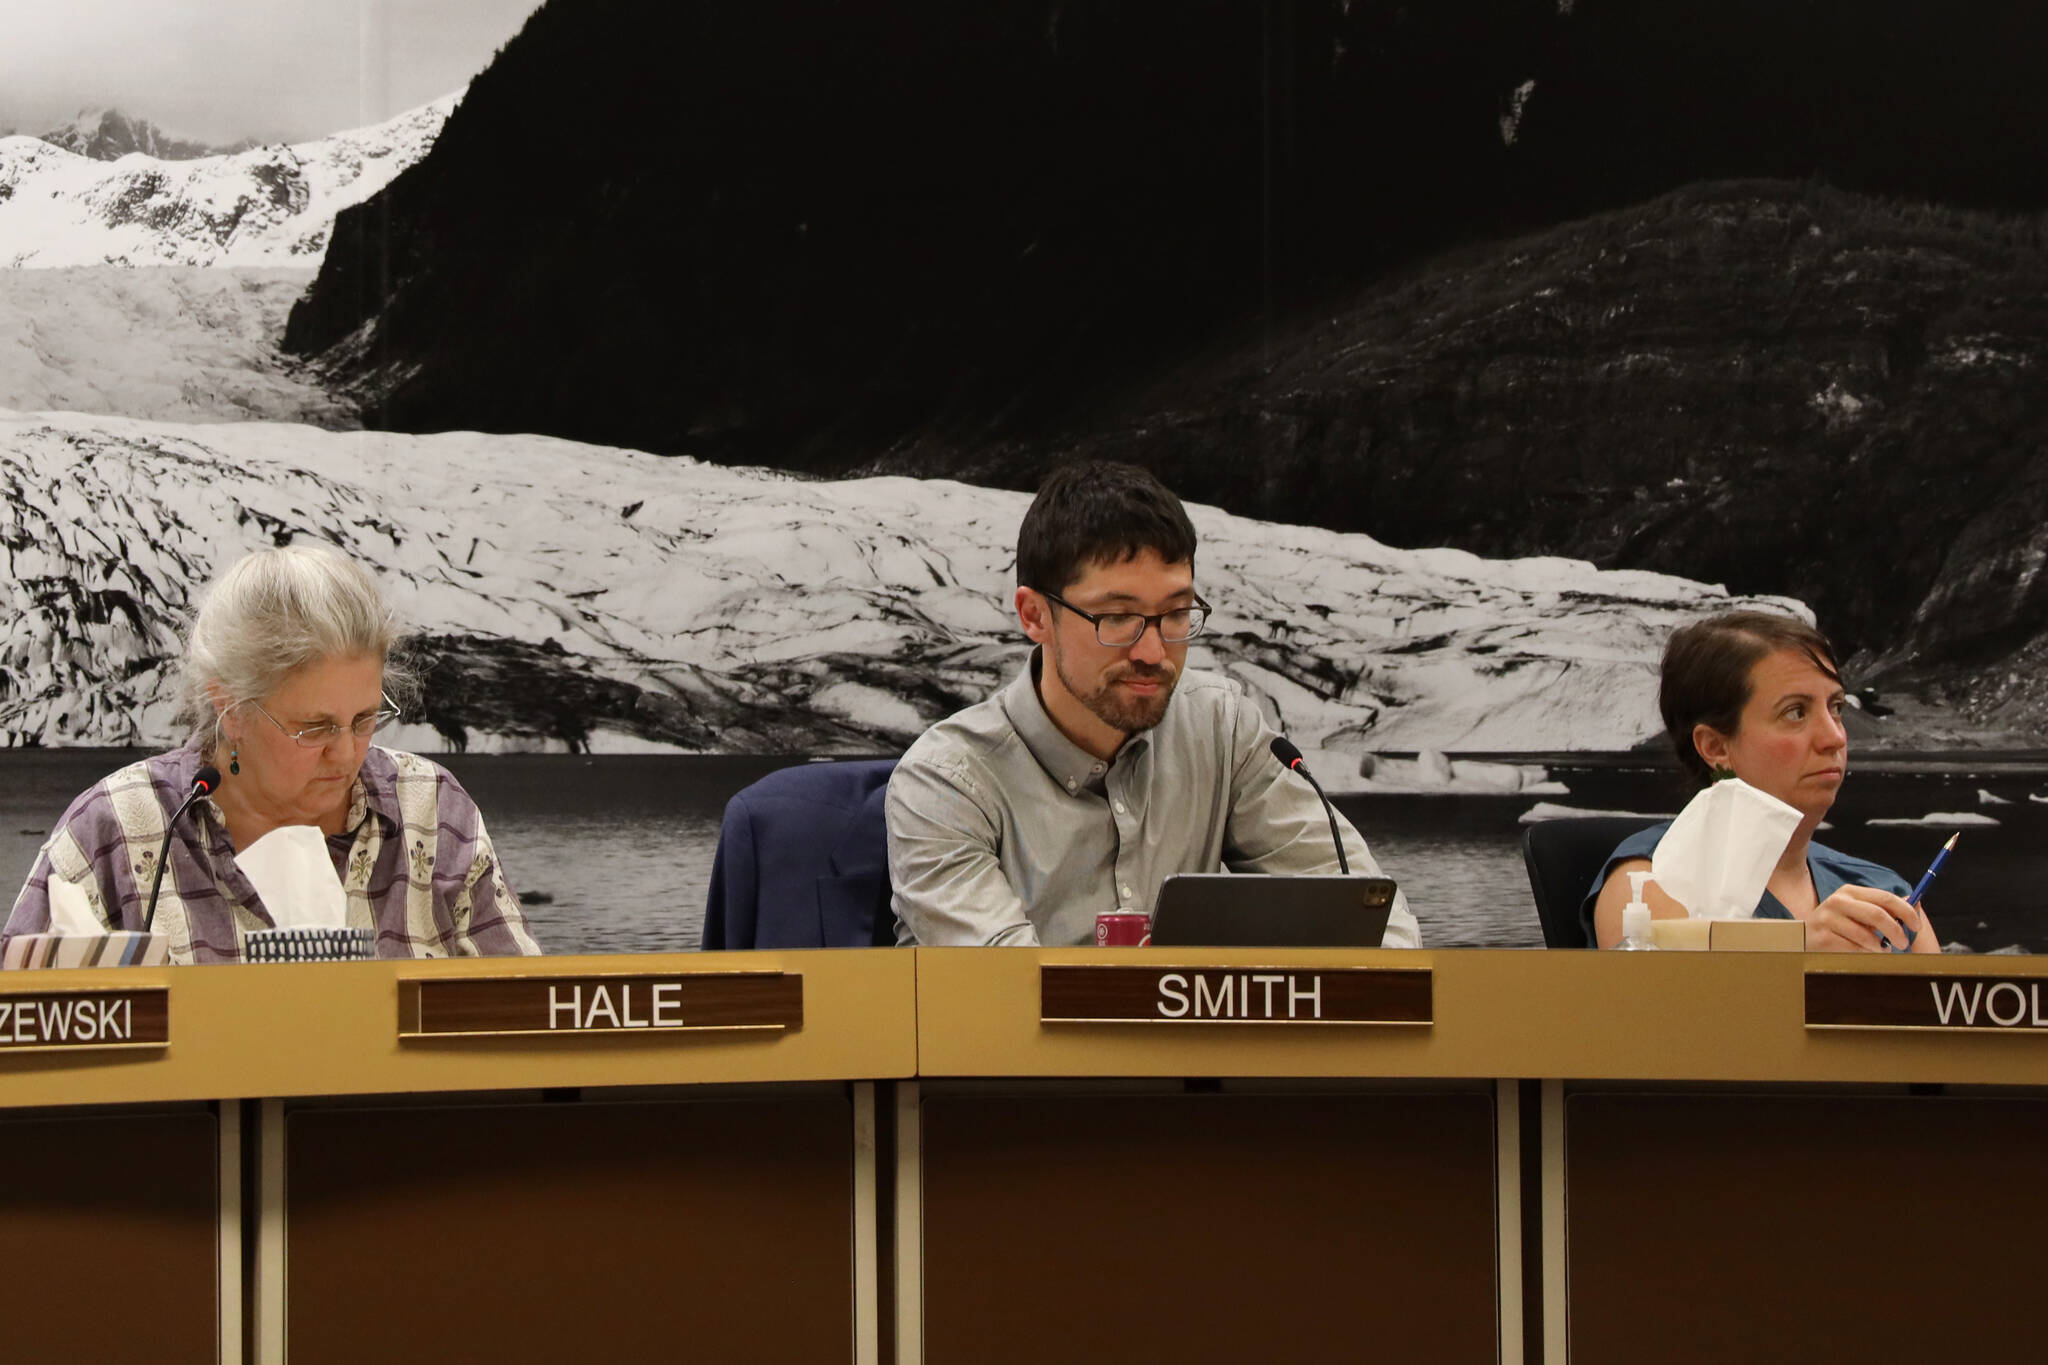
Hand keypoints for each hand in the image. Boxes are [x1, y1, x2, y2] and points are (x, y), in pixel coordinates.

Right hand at [1804, 884, 1922, 952]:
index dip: (1905, 912)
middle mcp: (1837, 901)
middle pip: (1877, 915)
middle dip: (1896, 931)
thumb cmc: (1839, 926)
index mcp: (1850, 892)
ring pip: (1866, 935)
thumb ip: (1884, 908)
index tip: (1916, 926)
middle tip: (1903, 943)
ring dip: (1880, 946)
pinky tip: (1862, 952)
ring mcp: (1827, 919)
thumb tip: (1915, 903)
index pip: (1885, 898)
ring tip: (1880, 949)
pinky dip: (1864, 953)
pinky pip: (1854, 948)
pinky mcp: (1823, 937)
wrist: (1805, 937)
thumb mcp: (1859, 911)